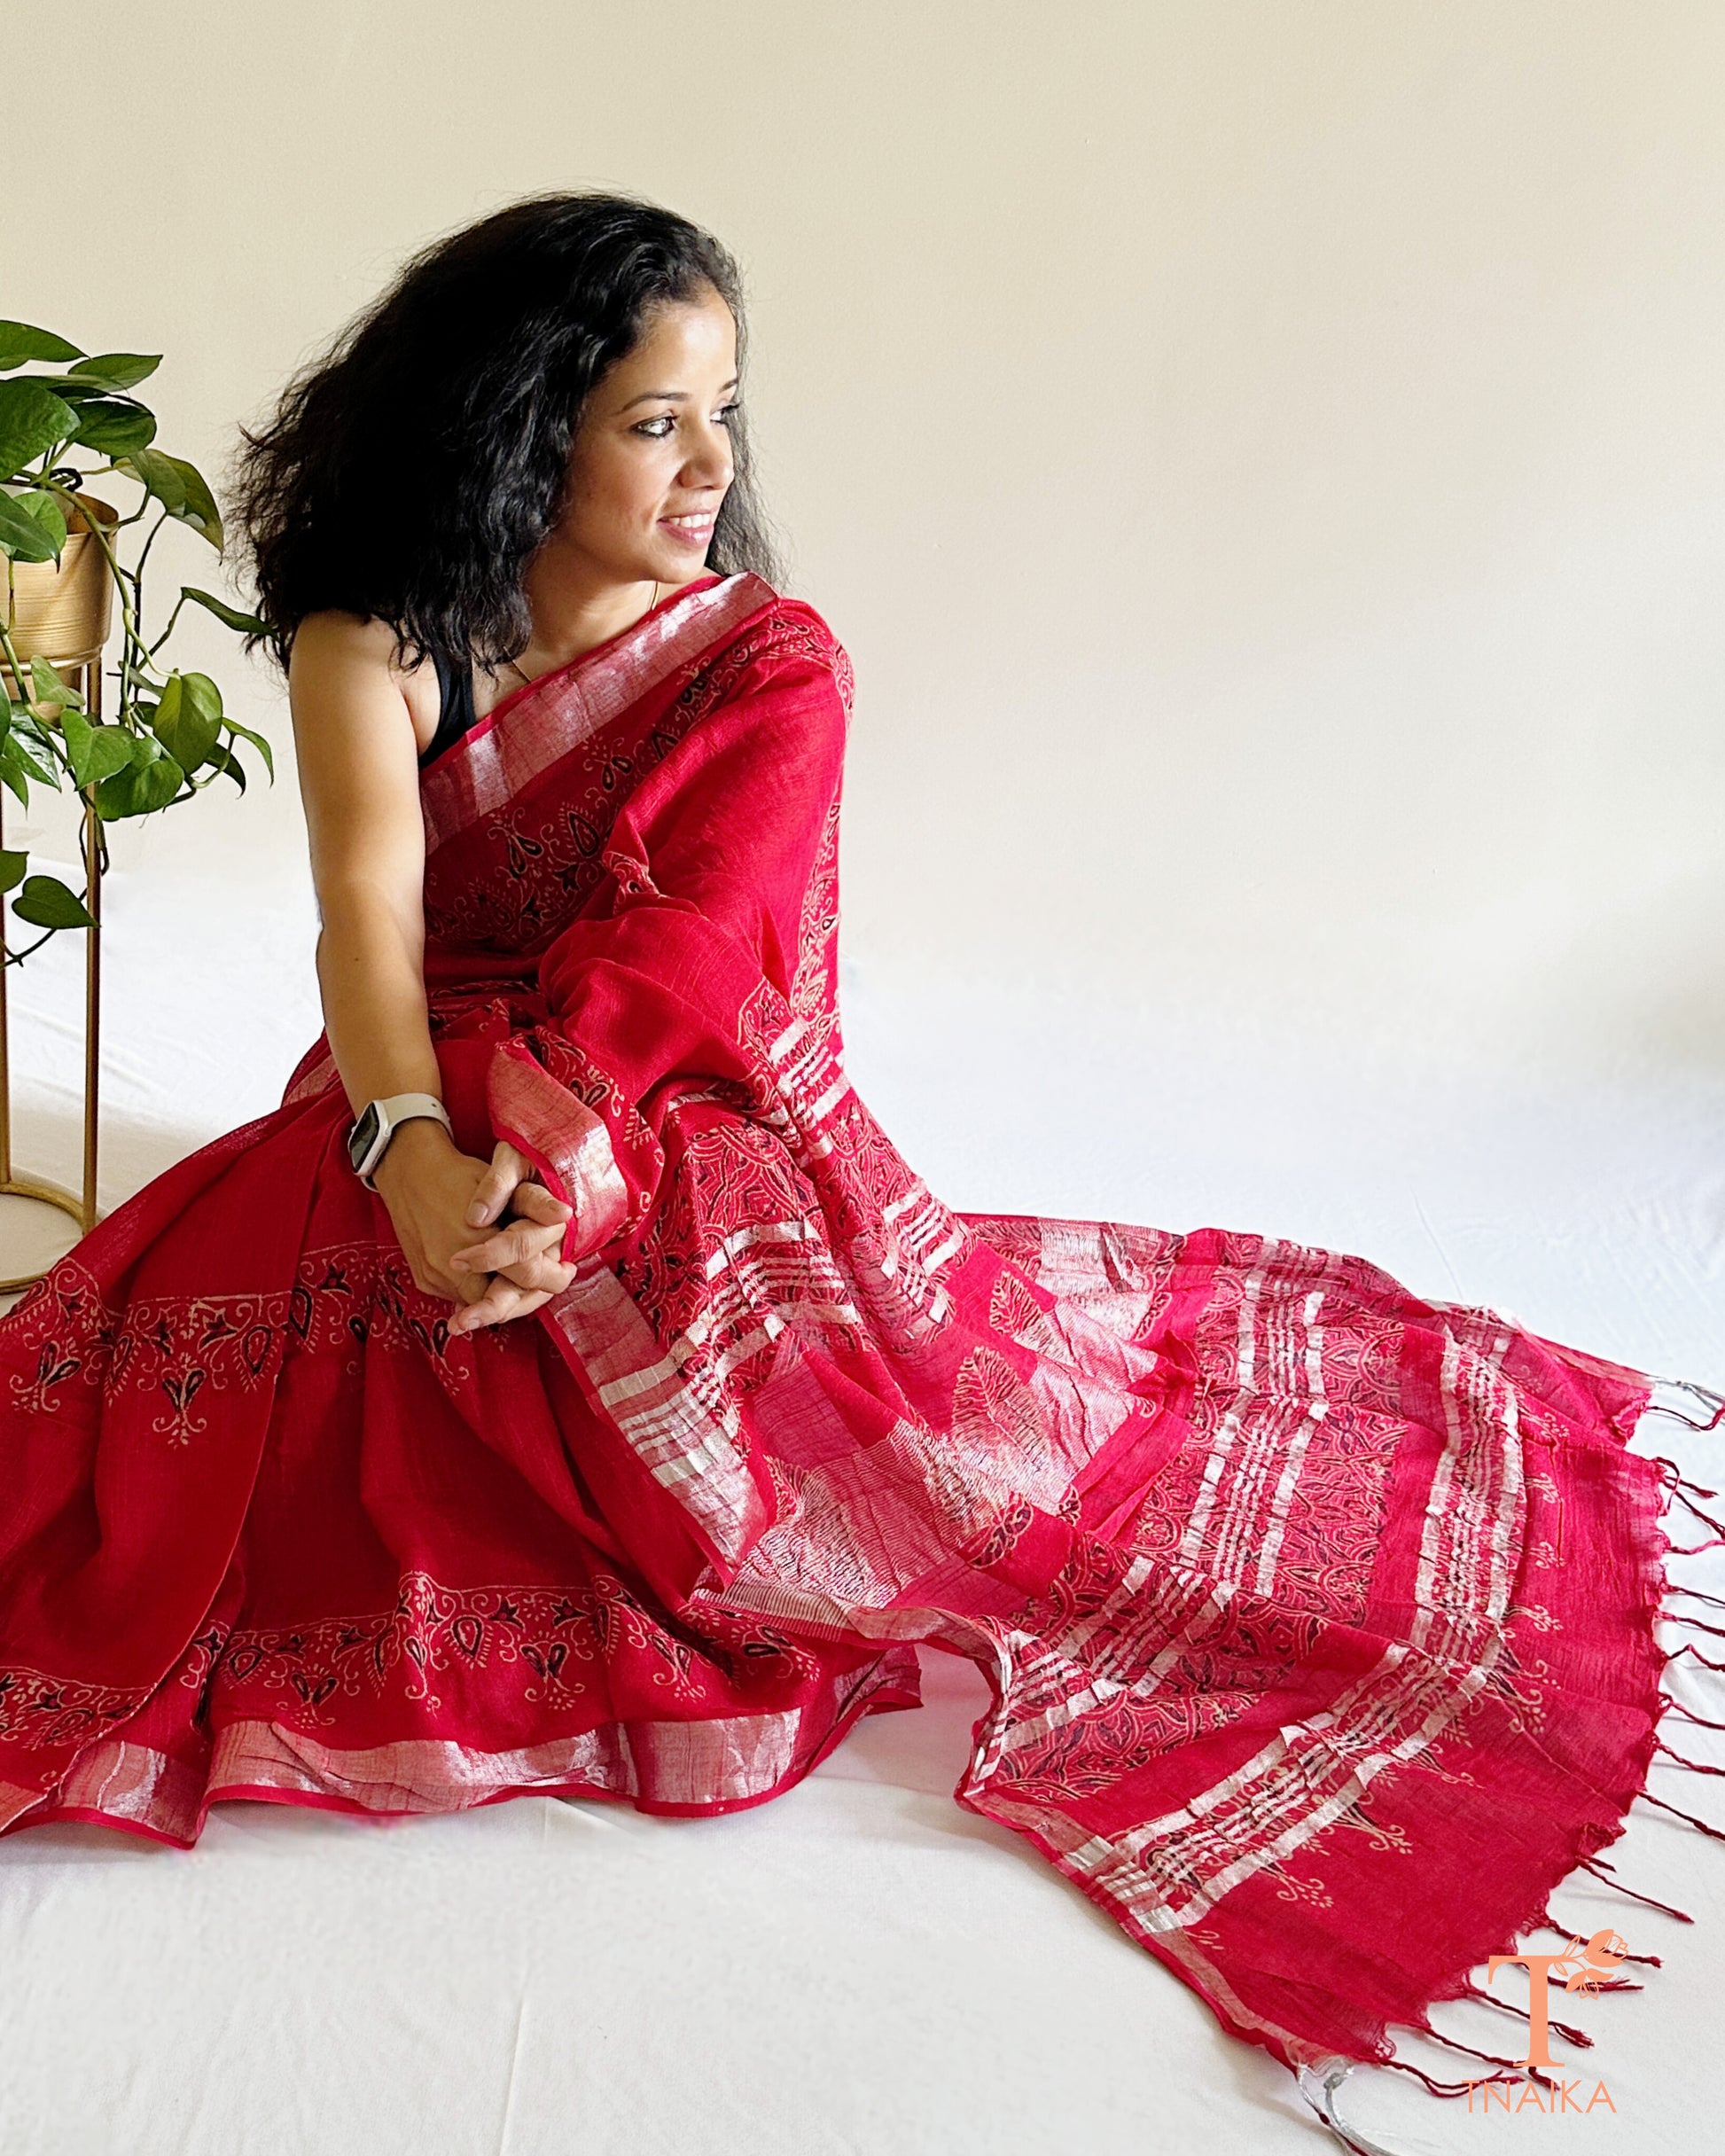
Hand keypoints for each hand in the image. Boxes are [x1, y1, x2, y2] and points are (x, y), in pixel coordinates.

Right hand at [371, 1125, 572, 1327]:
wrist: (408, 1171)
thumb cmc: (460, 1174)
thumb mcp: (502, 1180)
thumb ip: (533, 1203)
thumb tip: (565, 1215)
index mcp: (480, 1241)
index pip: (526, 1275)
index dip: (551, 1277)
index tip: (566, 1271)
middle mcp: (455, 1266)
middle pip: (503, 1300)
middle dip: (527, 1295)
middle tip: (548, 1283)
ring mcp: (436, 1277)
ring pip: (479, 1302)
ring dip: (500, 1294)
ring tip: (520, 1280)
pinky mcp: (424, 1281)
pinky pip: (457, 1296)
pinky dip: (475, 1288)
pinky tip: (490, 1276)